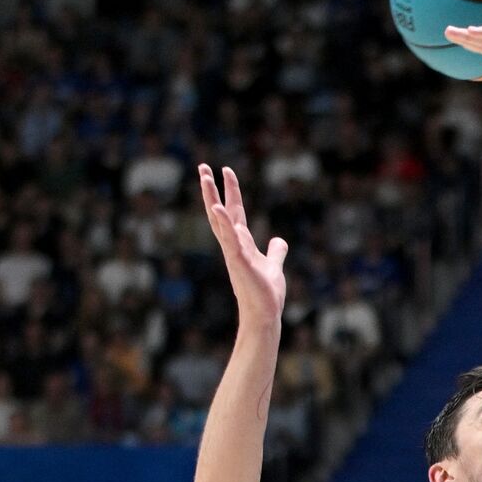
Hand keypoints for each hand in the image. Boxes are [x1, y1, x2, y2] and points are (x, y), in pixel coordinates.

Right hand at [199, 164, 286, 327]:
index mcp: (241, 243)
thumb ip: (275, 252)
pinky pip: (229, 239)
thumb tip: (279, 241)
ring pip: (220, 222)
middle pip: (219, 212)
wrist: (264, 314)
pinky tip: (218, 208)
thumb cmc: (265, 293)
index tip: (226, 170)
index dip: (230, 192)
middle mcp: (233, 245)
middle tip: (203, 166)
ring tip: (204, 179)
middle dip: (211, 189)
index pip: (234, 212)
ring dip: (212, 199)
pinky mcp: (239, 262)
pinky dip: (224, 224)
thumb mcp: (274, 265)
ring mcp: (234, 253)